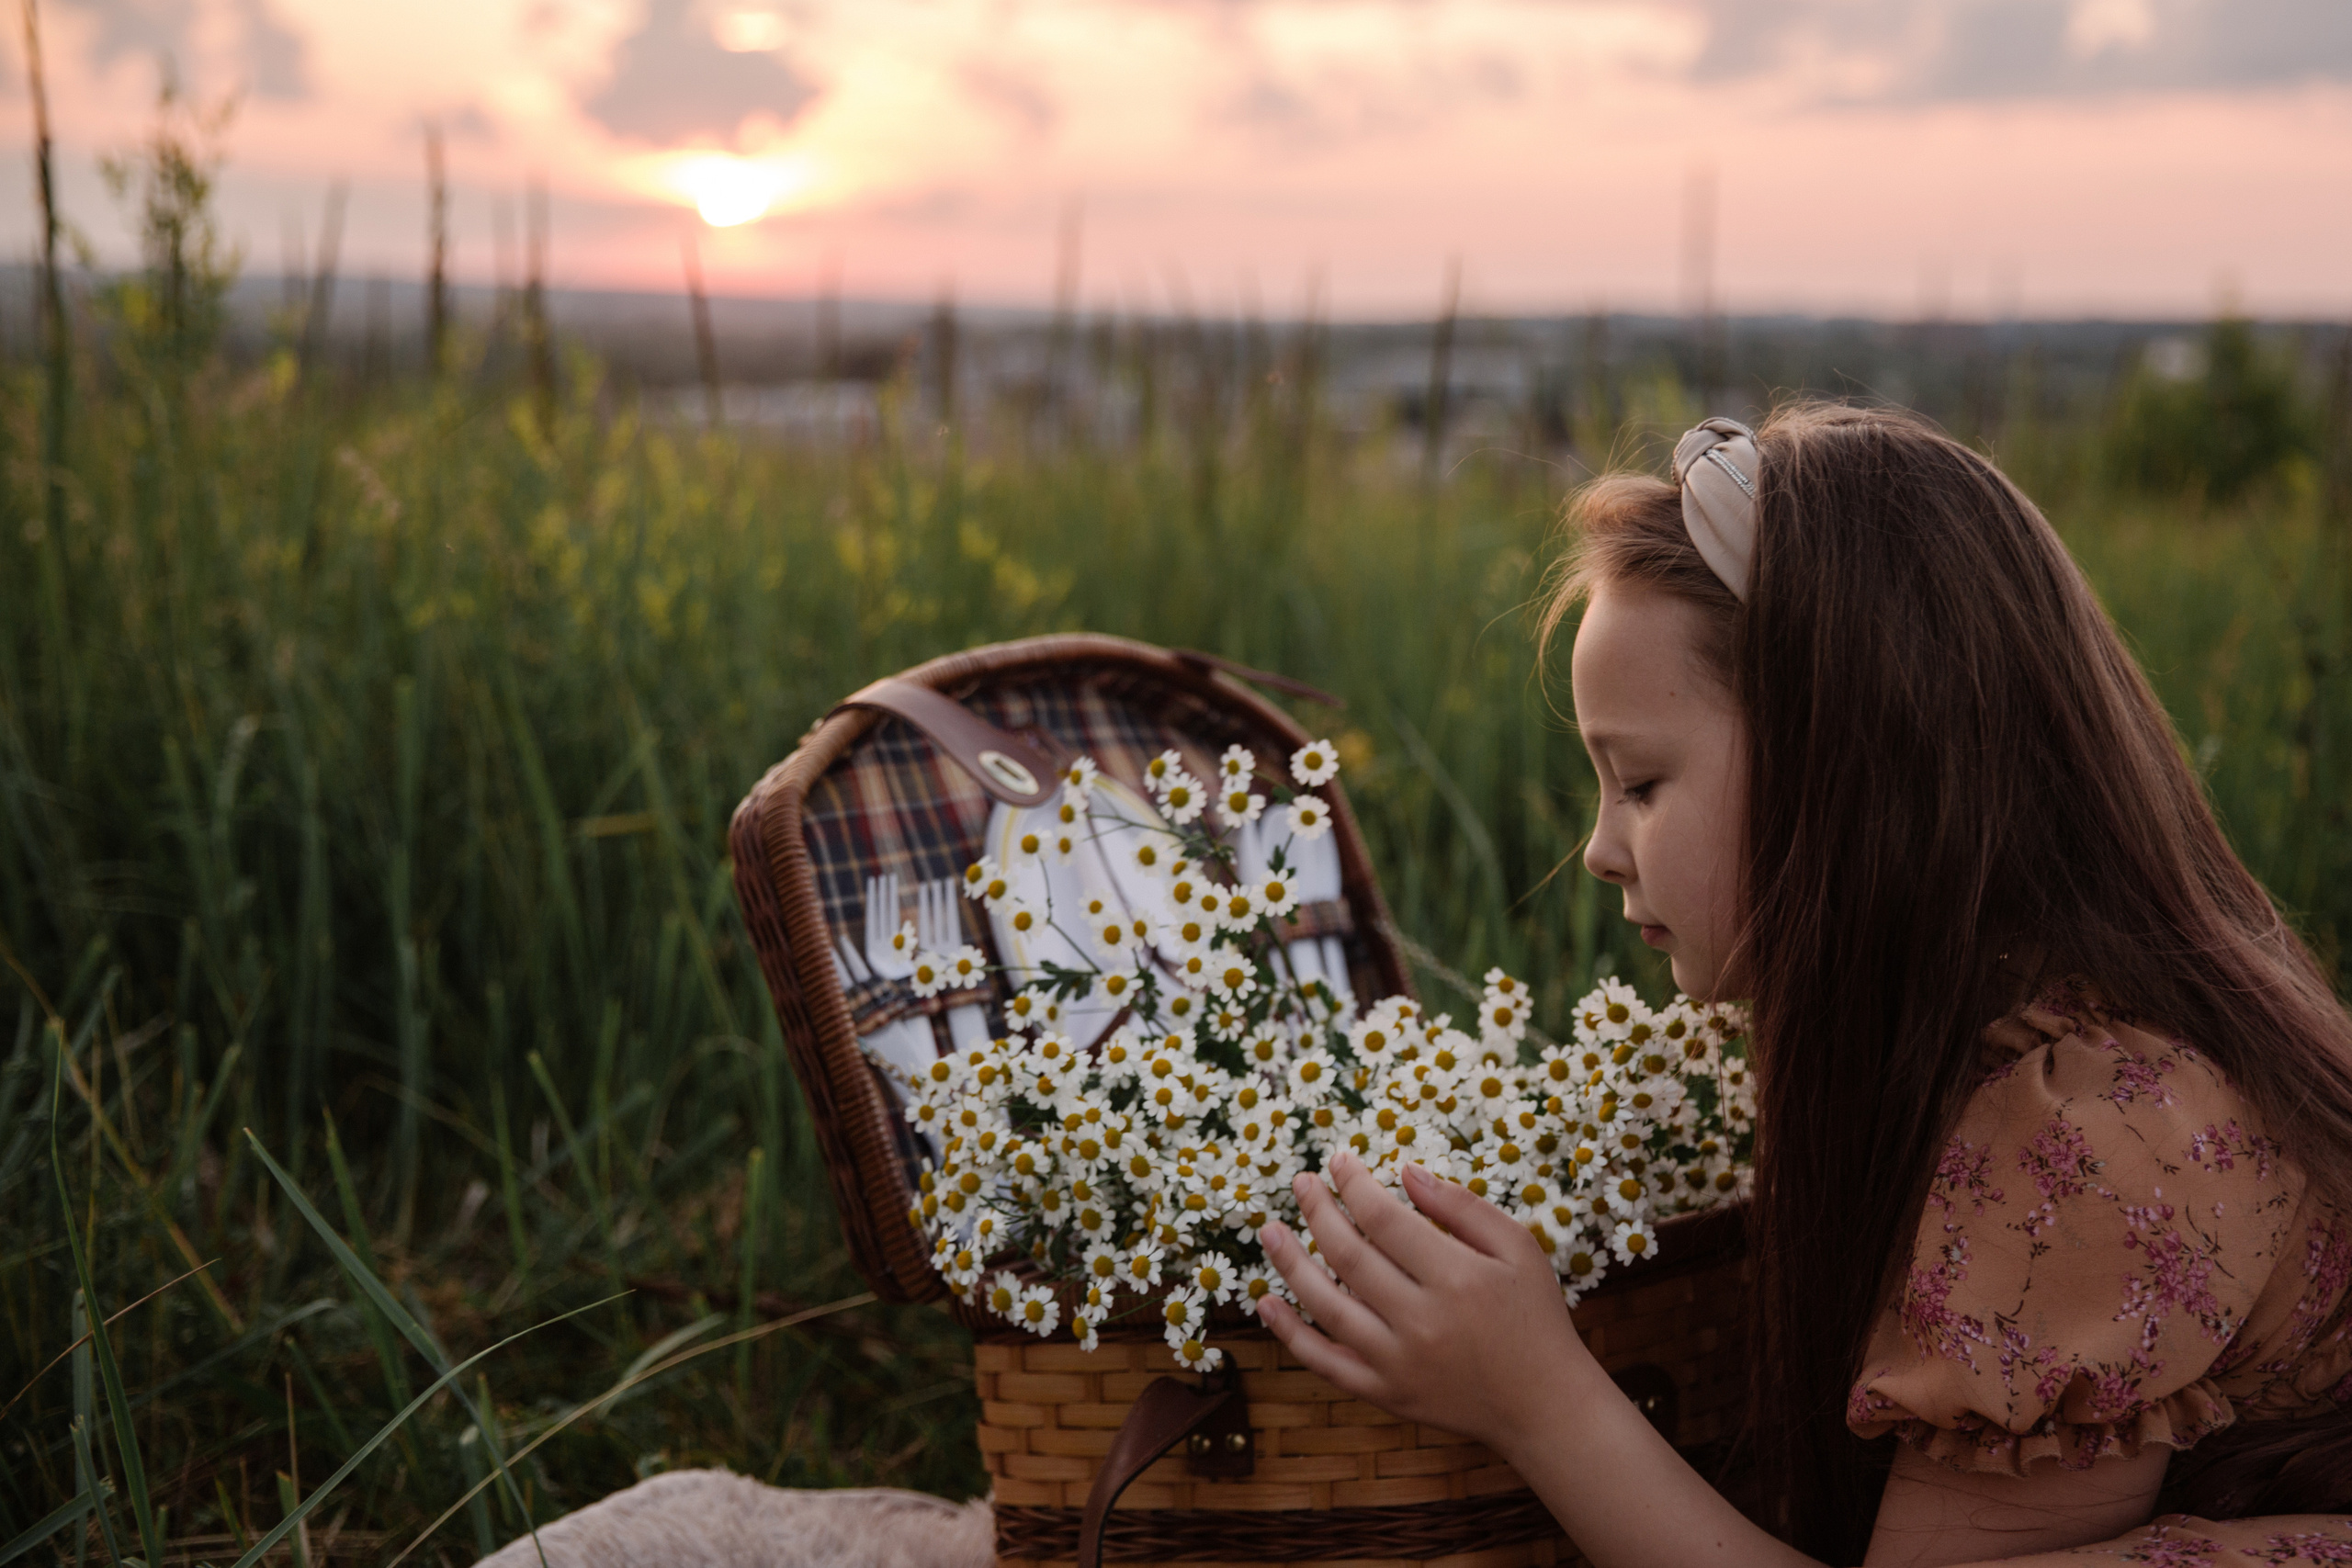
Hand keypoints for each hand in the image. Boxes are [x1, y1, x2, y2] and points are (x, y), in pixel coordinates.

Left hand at [1256, 1152, 1603, 1455]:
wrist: (1545, 1406)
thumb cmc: (1535, 1319)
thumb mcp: (1520, 1249)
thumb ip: (1463, 1207)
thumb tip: (1405, 1172)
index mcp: (1457, 1279)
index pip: (1384, 1220)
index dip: (1353, 1186)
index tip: (1337, 1162)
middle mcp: (1422, 1321)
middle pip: (1349, 1257)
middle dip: (1318, 1212)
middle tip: (1302, 1183)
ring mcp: (1399, 1362)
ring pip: (1327, 1307)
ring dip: (1291, 1264)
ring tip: (1270, 1230)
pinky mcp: (1386, 1393)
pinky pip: (1326, 1362)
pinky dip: (1291, 1334)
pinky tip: (1267, 1303)